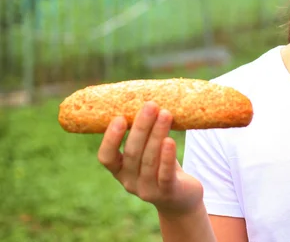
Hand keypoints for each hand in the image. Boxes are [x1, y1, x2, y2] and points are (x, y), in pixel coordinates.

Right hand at [98, 101, 204, 215]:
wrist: (182, 197)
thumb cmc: (162, 165)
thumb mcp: (149, 150)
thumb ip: (144, 132)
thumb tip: (144, 93)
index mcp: (120, 170)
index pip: (106, 157)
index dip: (110, 139)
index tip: (118, 117)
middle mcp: (129, 181)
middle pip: (132, 153)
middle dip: (141, 127)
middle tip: (151, 104)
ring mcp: (147, 190)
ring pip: (149, 160)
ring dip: (157, 134)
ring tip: (166, 113)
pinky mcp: (167, 193)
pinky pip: (165, 174)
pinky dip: (166, 157)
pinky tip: (170, 140)